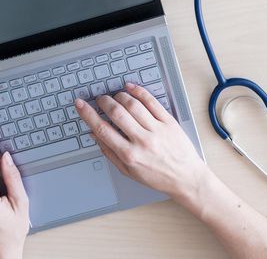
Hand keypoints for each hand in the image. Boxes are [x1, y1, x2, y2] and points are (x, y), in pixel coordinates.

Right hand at [75, 83, 208, 199]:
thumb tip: (94, 134)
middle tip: (100, 99)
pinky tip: (131, 88)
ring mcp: (156, 130)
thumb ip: (109, 152)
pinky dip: (139, 92)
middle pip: (117, 113)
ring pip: (133, 105)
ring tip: (115, 96)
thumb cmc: (158, 177)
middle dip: (104, 102)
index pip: (102, 129)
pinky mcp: (169, 122)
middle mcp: (142, 141)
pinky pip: (152, 102)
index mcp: (129, 155)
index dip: (88, 114)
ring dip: (120, 96)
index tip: (81, 105)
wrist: (186, 178)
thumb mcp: (128, 171)